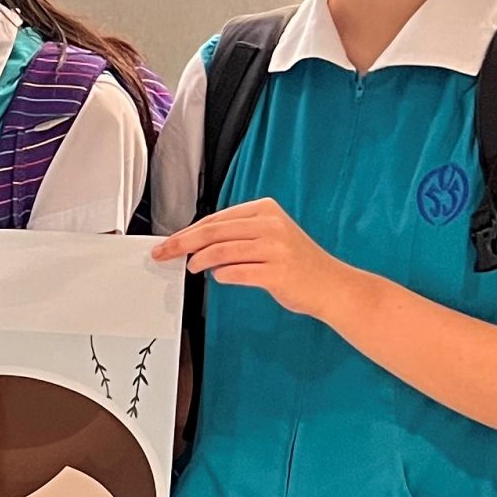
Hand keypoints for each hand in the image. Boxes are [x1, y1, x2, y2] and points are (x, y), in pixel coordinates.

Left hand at [153, 198, 362, 322]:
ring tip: (192, 267)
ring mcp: (276, 248)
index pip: (216, 218)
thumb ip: (237, 235)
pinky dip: (222, 275)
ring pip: (222, 251)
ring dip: (200, 261)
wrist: (332, 286)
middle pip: (213, 231)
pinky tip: (218, 277)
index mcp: (265, 210)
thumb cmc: (297, 264)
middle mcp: (270, 225)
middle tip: (164, 253)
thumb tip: (195, 242)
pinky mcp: (277, 272)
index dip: (188, 231)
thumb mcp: (269, 236)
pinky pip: (237, 272)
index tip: (169, 241)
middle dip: (183, 243)